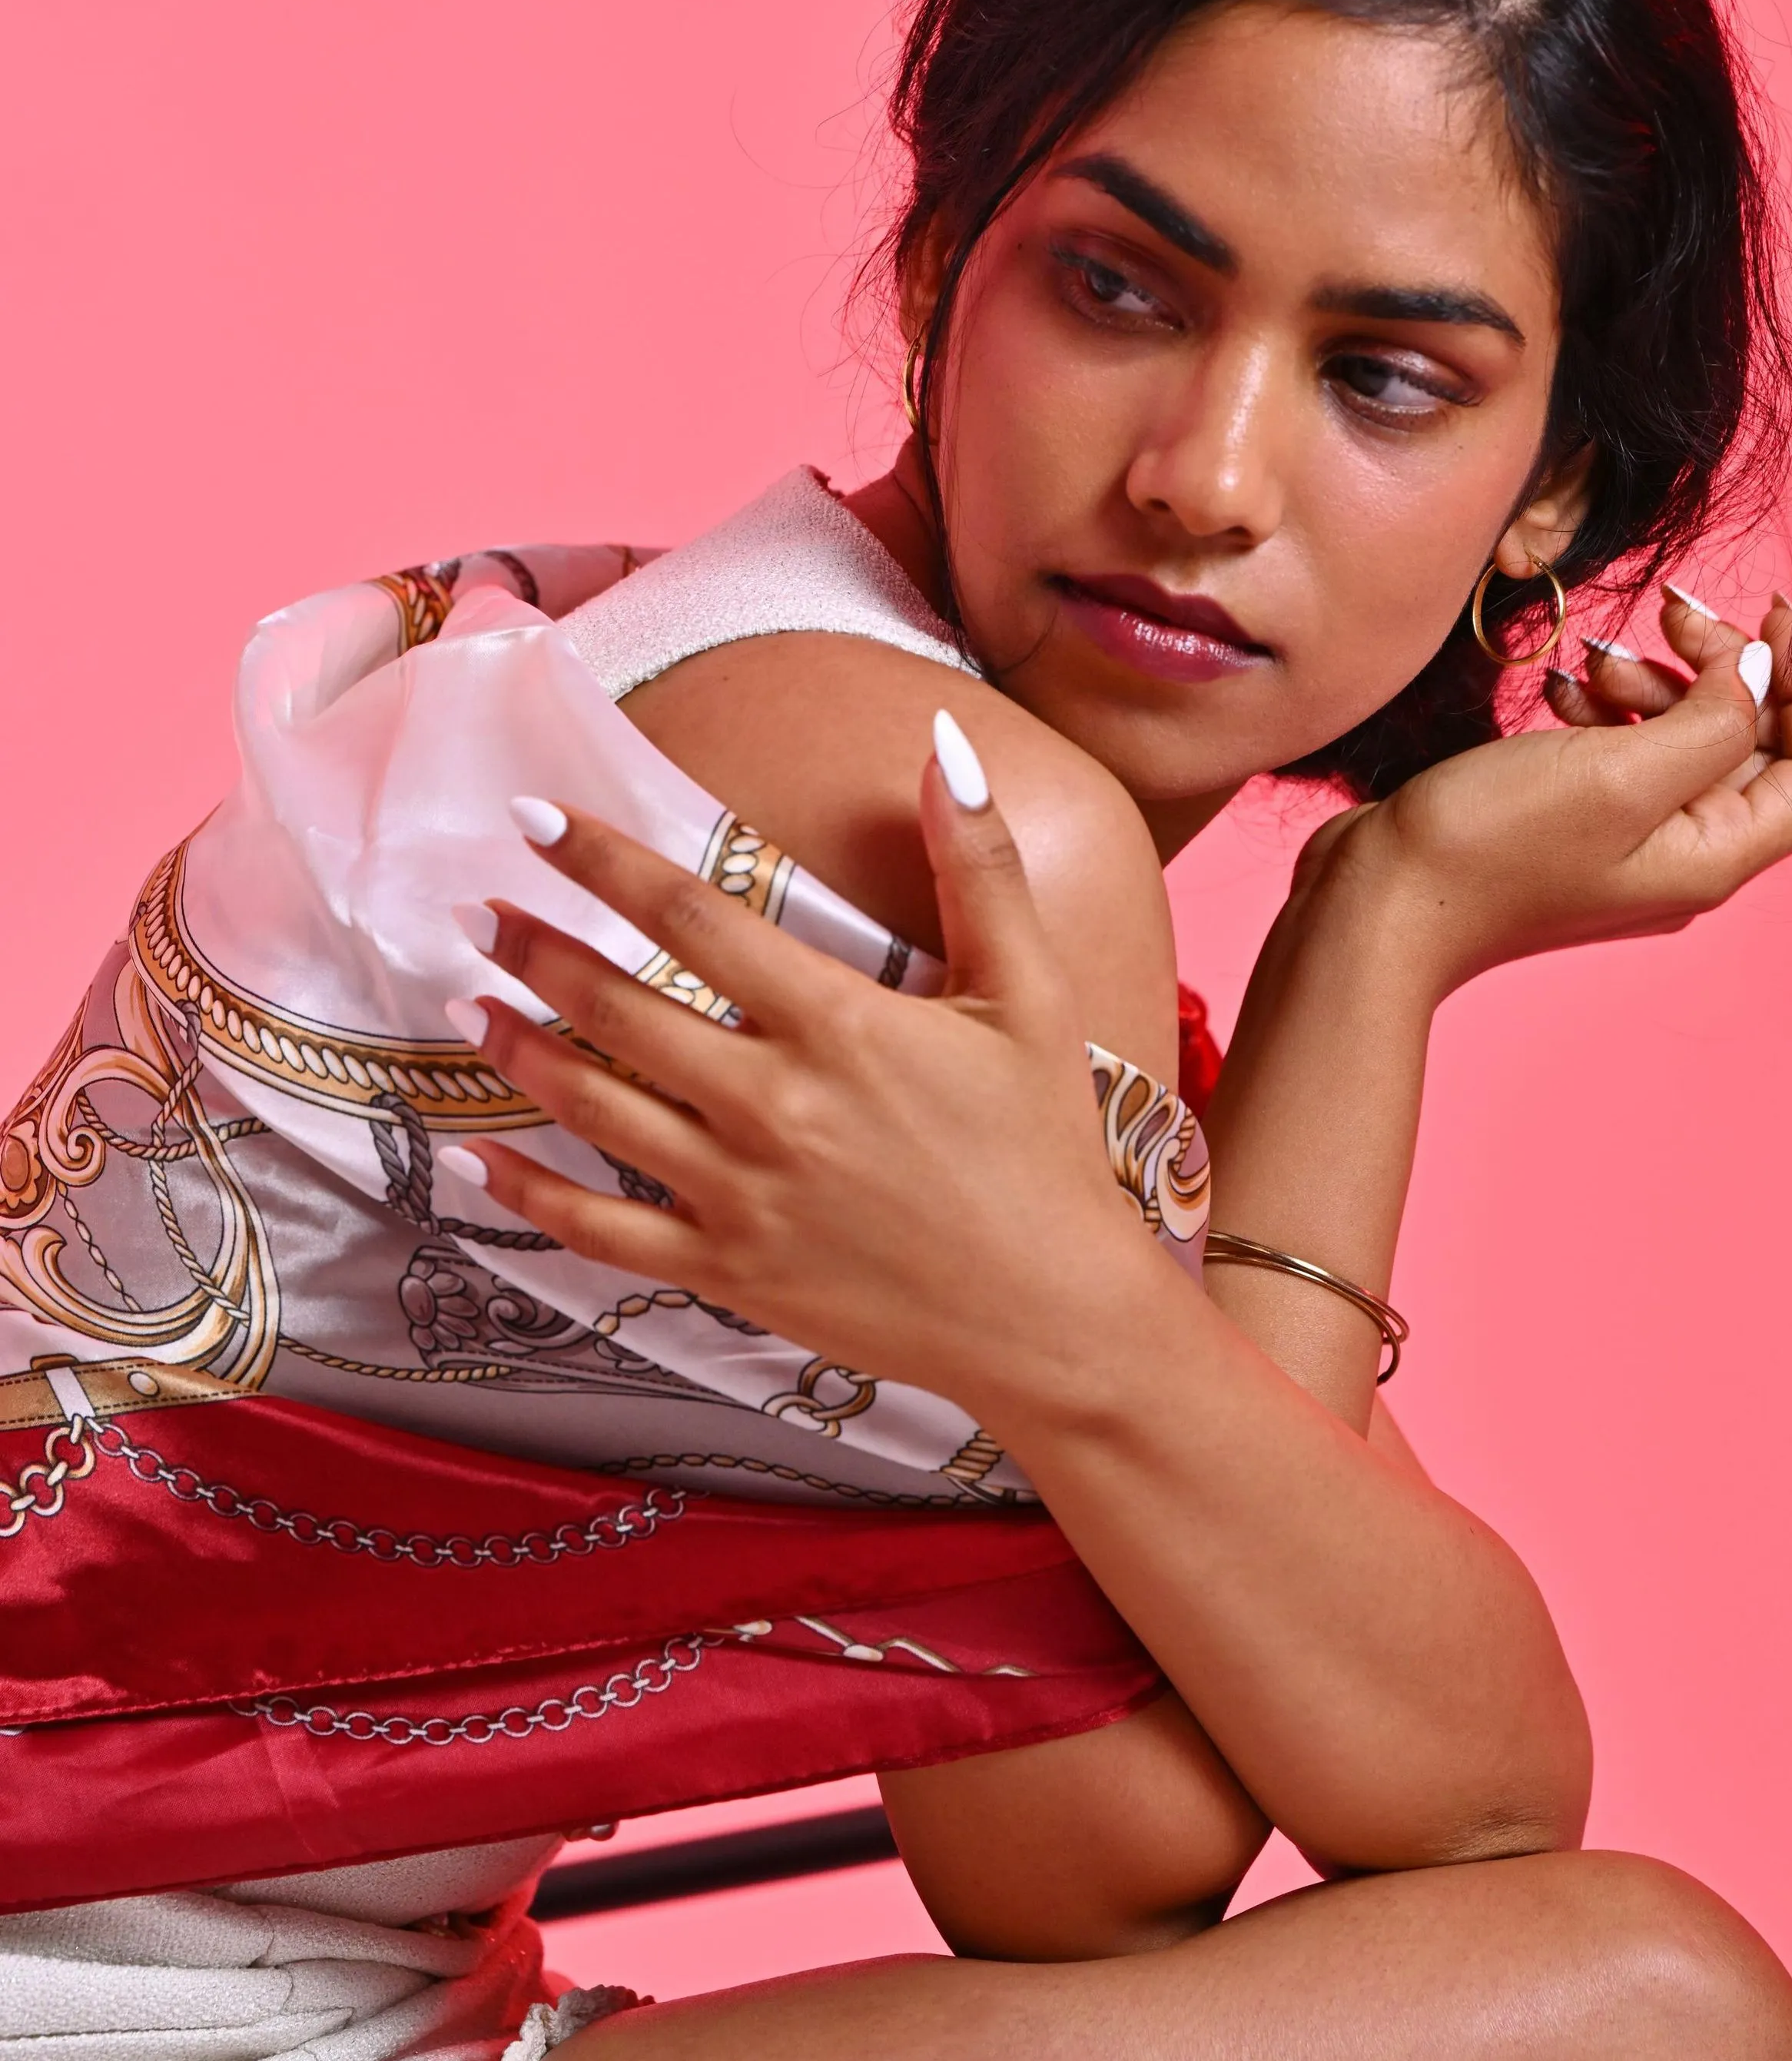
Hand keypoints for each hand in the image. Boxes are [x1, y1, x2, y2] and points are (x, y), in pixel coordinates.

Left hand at [441, 737, 1147, 1406]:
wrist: (1051, 1314)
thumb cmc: (1043, 1149)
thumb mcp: (1029, 994)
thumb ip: (981, 865)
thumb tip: (945, 746)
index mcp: (837, 1024)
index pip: (691, 916)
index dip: (603, 860)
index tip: (533, 818)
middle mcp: (772, 1103)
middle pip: (618, 1007)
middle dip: (537, 950)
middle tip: (482, 911)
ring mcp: (740, 1193)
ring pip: (595, 1109)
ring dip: (520, 1050)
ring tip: (472, 1003)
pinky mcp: (727, 1270)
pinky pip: (601, 1230)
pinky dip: (529, 1196)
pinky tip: (477, 1160)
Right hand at [1315, 587, 1791, 993]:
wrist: (1380, 906)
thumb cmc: (1492, 849)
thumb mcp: (1622, 771)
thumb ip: (1711, 717)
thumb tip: (1755, 671)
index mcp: (1716, 856)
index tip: (1770, 620)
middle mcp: (1686, 856)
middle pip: (1755, 746)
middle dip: (1720, 669)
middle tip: (1668, 615)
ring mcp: (1629, 843)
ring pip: (1686, 739)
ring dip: (1655, 682)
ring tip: (1594, 660)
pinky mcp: (1575, 824)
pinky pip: (1624, 752)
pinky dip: (1607, 709)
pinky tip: (1563, 691)